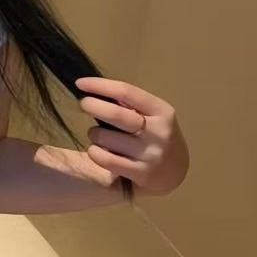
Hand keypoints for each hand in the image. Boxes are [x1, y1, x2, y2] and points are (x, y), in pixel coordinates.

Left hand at [75, 76, 189, 196]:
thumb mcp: (151, 115)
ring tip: (97, 135)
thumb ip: (129, 104)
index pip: (126, 92)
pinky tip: (97, 150)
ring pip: (106, 138)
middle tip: (83, 104)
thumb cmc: (155, 136)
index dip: (100, 86)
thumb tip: (95, 90)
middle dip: (93, 106)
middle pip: (116, 115)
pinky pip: (106, 159)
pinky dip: (94, 152)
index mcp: (161, 110)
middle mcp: (159, 132)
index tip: (80, 83)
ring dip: (94, 134)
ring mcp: (151, 154)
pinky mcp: (142, 173)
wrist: (176, 173)